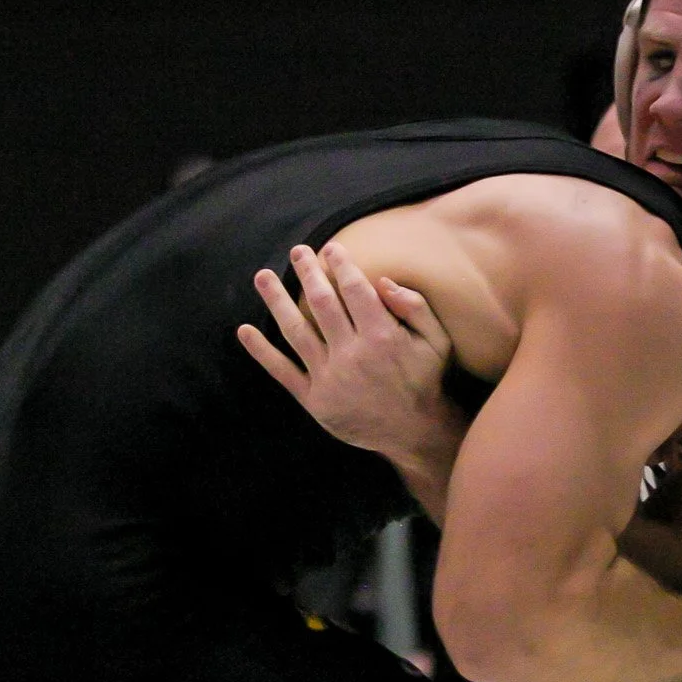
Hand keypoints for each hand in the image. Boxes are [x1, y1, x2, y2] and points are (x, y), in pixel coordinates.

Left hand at [237, 242, 466, 461]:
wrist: (415, 432)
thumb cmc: (426, 381)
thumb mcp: (437, 341)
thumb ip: (416, 307)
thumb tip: (383, 280)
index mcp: (382, 336)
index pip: (354, 289)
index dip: (341, 265)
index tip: (331, 249)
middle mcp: (352, 353)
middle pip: (321, 302)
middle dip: (307, 273)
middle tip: (298, 252)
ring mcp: (330, 377)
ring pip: (295, 330)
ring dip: (276, 300)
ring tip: (263, 276)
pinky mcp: (315, 400)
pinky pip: (282, 371)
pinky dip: (261, 352)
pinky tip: (245, 331)